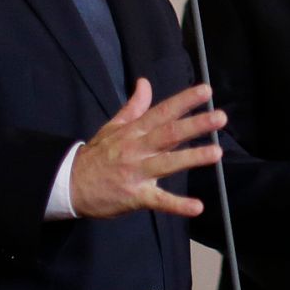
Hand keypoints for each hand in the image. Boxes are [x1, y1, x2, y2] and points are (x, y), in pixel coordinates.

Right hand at [70, 79, 223, 219]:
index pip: (162, 112)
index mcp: (133, 131)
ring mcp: (136, 173)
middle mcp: (137, 149)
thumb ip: (134, 107)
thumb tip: (145, 82)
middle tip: (220, 117)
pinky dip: (177, 205)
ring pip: (167, 163)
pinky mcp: (135, 197)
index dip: (184, 101)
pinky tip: (197, 207)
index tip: (206, 91)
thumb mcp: (112, 127)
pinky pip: (158, 201)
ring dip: (192, 158)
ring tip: (217, 153)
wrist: (68, 185)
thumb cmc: (97, 155)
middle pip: (168, 134)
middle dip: (195, 125)